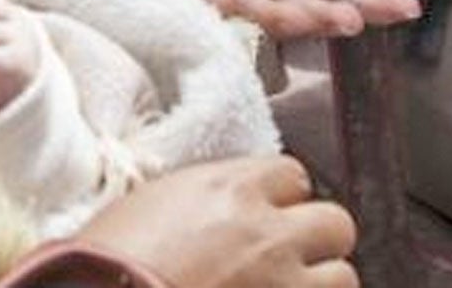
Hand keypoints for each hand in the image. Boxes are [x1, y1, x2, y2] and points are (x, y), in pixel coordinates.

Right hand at [71, 155, 356, 287]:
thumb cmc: (108, 261)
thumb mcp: (150, 204)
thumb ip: (201, 198)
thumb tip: (221, 207)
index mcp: (230, 190)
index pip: (293, 174)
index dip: (282, 198)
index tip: (269, 214)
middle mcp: (268, 233)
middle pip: (335, 222)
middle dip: (316, 240)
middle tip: (289, 257)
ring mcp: (283, 285)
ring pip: (344, 277)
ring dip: (319, 283)